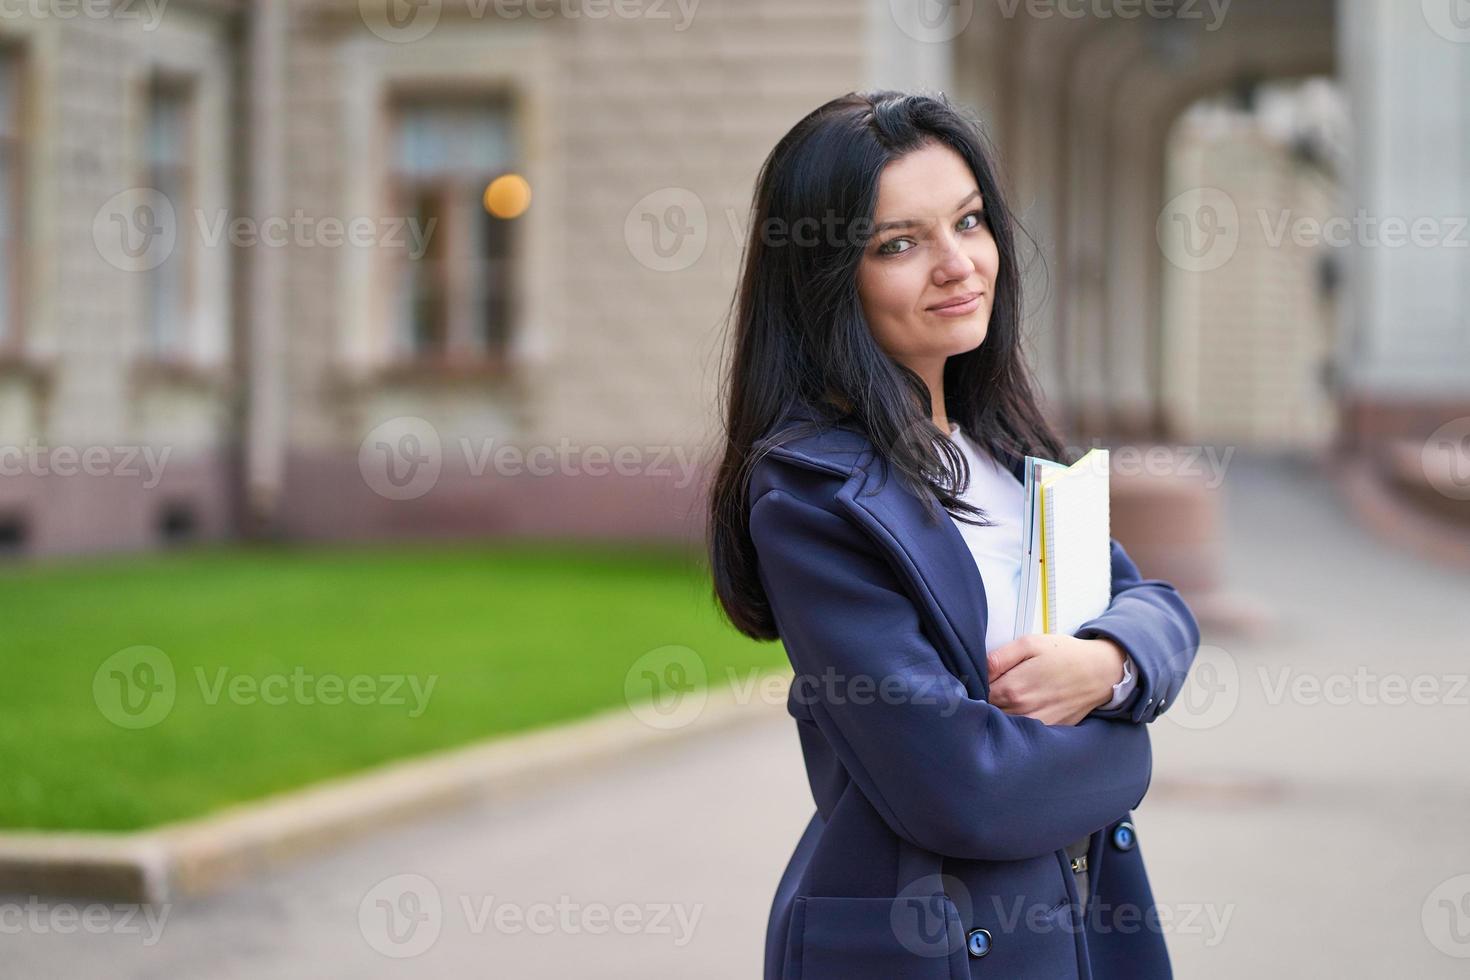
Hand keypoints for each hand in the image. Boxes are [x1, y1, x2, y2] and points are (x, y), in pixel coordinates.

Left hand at [986, 634, 1127, 726]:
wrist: (1100, 672)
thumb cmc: (1064, 655)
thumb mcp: (1030, 644)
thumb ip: (999, 658)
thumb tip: (977, 669)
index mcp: (1013, 690)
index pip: (977, 697)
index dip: (973, 689)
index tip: (976, 681)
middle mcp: (1023, 712)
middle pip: (988, 713)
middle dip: (984, 702)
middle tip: (992, 687)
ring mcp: (1036, 725)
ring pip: (1004, 725)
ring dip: (1000, 714)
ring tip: (1010, 696)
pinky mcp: (1048, 731)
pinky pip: (1023, 731)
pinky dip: (1018, 723)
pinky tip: (1024, 707)